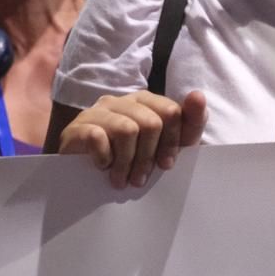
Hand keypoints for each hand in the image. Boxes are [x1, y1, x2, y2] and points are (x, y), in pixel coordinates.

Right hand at [58, 89, 206, 188]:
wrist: (84, 176)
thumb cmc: (129, 159)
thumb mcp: (165, 146)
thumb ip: (187, 123)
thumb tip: (198, 95)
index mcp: (143, 102)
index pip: (171, 111)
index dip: (172, 142)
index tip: (166, 165)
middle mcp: (119, 101)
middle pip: (150, 122)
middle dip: (148, 157)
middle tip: (140, 179)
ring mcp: (96, 112)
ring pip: (127, 130)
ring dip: (126, 162)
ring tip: (121, 180)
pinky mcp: (76, 127)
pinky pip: (98, 137)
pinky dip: (104, 158)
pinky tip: (102, 167)